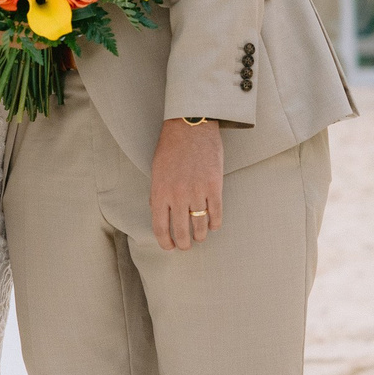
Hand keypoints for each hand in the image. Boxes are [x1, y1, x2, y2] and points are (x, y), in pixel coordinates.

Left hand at [149, 118, 223, 252]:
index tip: (170, 247)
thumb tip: (159, 212)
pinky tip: (213, 225)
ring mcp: (196, 192)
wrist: (190, 127)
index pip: (160, 227)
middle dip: (184, 244)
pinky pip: (216, 214)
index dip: (165, 242)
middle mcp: (177, 196)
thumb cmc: (171, 147)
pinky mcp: (214, 186)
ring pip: (200, 226)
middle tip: (186, 246)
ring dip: (200, 236)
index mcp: (159, 192)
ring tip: (200, 237)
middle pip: (181, 231)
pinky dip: (215, 224)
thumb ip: (158, 193)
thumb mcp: (156, 171)